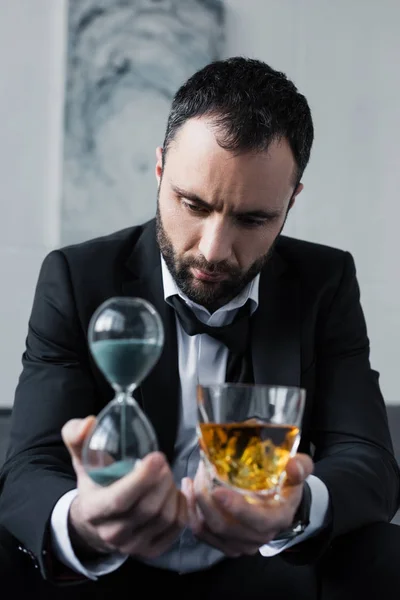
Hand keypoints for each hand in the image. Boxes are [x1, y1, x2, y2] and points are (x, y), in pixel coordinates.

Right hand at [61, 416, 187, 559]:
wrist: (96, 519)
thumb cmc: (94, 481)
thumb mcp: (82, 457)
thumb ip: (77, 435)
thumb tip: (90, 422)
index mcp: (93, 510)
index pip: (120, 500)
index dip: (141, 479)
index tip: (157, 457)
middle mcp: (112, 534)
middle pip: (148, 508)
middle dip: (162, 480)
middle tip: (162, 462)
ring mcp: (132, 546)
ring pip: (165, 517)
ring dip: (172, 490)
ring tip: (166, 475)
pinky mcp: (151, 550)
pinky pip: (177, 527)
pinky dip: (183, 505)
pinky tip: (176, 490)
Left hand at [182, 454, 312, 557]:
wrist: (281, 501)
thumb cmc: (286, 482)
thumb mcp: (298, 470)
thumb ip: (300, 466)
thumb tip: (292, 464)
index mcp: (278, 518)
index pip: (257, 521)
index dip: (237, 509)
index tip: (217, 491)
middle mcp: (260, 536)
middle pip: (227, 528)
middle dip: (206, 503)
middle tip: (198, 476)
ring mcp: (243, 543)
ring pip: (211, 532)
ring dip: (196, 508)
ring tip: (190, 482)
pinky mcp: (228, 544)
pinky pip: (204, 535)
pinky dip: (192, 516)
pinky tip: (187, 493)